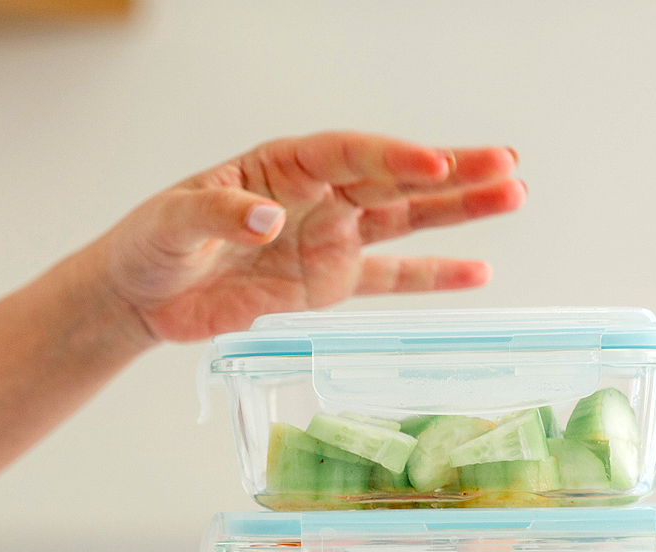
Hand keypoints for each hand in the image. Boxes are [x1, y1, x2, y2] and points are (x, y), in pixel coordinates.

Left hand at [97, 131, 525, 342]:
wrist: (142, 293)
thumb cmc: (153, 242)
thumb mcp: (173, 221)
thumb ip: (219, 215)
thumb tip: (265, 219)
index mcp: (283, 166)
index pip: (349, 154)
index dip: (392, 157)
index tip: (432, 163)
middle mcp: (317, 196)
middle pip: (394, 179)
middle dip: (451, 173)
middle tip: (507, 165)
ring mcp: (328, 239)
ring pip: (405, 220)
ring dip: (458, 210)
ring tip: (513, 195)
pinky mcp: (327, 284)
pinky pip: (388, 278)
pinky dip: (431, 277)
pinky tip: (476, 272)